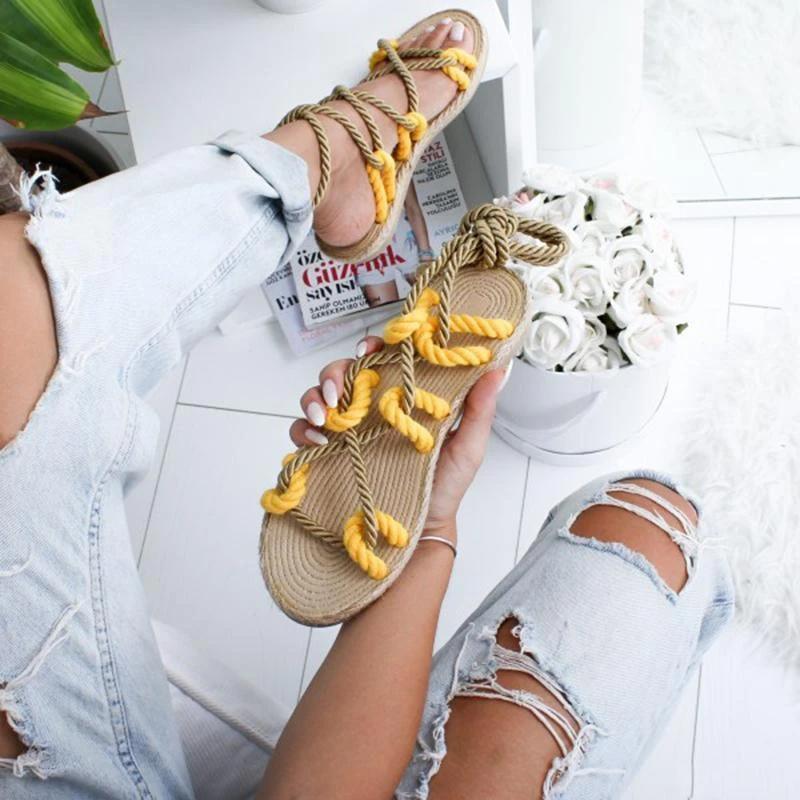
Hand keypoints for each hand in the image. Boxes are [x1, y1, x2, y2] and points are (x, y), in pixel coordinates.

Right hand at [289, 337, 504, 548]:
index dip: (371, 347)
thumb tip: (498, 369)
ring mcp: (347, 431)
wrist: (421, 530)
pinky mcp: (328, 455)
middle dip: (334, 374)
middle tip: (340, 392)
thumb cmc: (445, 486)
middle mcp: (370, 409)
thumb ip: (479, 409)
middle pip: (342, 373)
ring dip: (315, 399)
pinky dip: (305, 432)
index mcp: (400, 396)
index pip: (381, 360)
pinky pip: (305, 434)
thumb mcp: (468, 447)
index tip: (369, 350)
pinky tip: (319, 441)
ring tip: (327, 417)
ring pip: (318, 398)